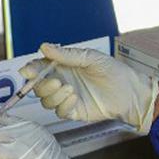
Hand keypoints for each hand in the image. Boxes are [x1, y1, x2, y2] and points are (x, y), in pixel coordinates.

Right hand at [20, 43, 158, 133]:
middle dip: (42, 85)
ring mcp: (66, 98)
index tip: (27, 71)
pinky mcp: (74, 111)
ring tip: (70, 89)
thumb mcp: (90, 58)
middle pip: (38, 87)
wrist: (130, 92)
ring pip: (46, 101)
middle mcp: (62, 82)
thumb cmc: (113, 71)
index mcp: (63, 66)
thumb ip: (66, 54)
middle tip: (58, 81)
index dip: (31, 70)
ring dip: (53, 96)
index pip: (39, 68)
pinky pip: (59, 111)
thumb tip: (44, 46)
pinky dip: (63, 105)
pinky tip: (74, 99)